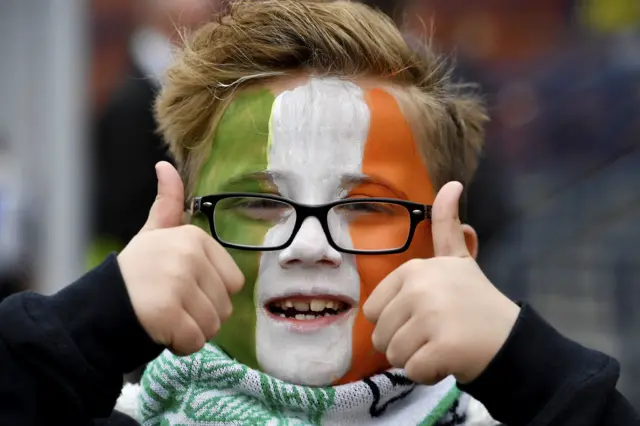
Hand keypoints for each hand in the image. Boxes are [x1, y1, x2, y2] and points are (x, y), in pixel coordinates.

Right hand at [117, 162, 243, 355]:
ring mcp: (178, 284)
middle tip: (171, 305)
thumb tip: (165, 166)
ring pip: (212, 326)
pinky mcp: (168, 313)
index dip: (210, 293)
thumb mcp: (154, 234)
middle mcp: (189, 256)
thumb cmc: (135, 272)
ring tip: (166, 318)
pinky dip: (180, 346)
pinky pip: (195, 342)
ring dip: (192, 331)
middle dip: (201, 314)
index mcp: (194, 238)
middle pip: (225, 307)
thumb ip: (168, 204)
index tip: (181, 288)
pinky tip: (161, 332)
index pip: (234, 283)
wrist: (98, 305)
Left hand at [363, 181, 518, 384]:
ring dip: (416, 359)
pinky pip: (412, 371)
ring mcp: (431, 318)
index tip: (425, 316)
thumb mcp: (457, 259)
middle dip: (405, 343)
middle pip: (381, 336)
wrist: (511, 338)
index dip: (396, 321)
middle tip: (436, 334)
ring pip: (394, 356)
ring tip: (442, 345)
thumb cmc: (476, 300)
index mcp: (413, 270)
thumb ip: (445, 225)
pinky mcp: (442, 348)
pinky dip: (428, 374)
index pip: (373, 311)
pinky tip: (448, 360)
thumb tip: (451, 183)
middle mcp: (419, 289)